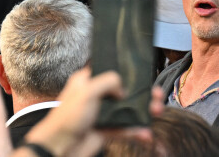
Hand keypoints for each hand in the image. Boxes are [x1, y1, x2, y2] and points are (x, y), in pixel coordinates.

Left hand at [12, 67, 164, 156]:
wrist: (61, 147)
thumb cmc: (68, 116)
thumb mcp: (87, 91)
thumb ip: (108, 82)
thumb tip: (123, 88)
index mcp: (88, 81)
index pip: (109, 71)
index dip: (125, 72)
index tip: (141, 73)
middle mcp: (96, 95)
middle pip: (123, 91)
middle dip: (141, 92)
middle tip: (155, 94)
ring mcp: (102, 112)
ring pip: (127, 109)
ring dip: (143, 110)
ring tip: (157, 110)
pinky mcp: (106, 129)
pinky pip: (125, 128)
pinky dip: (136, 130)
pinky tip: (145, 132)